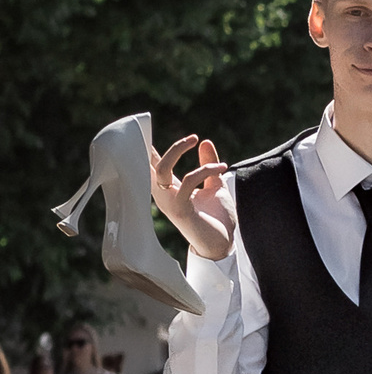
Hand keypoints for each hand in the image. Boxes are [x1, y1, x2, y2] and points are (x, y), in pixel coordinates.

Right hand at [151, 135, 234, 259]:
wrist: (224, 246)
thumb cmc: (218, 220)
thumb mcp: (215, 186)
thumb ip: (208, 165)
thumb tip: (205, 141)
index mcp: (169, 188)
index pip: (153, 163)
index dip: (147, 146)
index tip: (146, 127)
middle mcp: (164, 194)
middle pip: (149, 163)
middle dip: (160, 145)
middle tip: (192, 138)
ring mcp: (169, 202)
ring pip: (161, 169)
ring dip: (178, 151)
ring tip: (197, 142)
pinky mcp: (180, 209)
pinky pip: (187, 181)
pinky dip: (204, 170)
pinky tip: (220, 168)